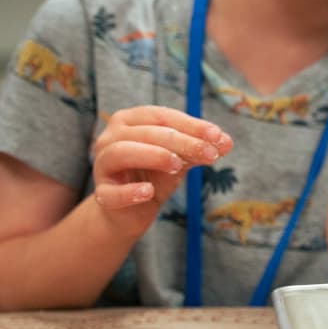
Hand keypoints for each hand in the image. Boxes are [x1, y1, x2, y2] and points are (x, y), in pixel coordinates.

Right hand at [90, 106, 232, 237]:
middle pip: (147, 132)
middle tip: (210, 153)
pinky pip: (111, 191)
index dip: (191, 125)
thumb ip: (200, 149)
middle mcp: (110, 137)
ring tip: (178, 165)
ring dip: (153, 155)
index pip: (162, 116)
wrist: (132, 212)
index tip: (218, 135)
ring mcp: (102, 165)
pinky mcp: (101, 194)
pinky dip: (130, 191)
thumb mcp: (181, 159)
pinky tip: (148, 192)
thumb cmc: (155, 176)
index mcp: (131, 121)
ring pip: (122, 151)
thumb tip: (227, 142)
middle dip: (182, 141)